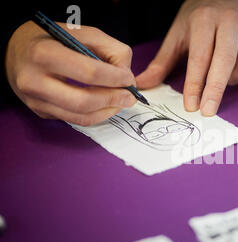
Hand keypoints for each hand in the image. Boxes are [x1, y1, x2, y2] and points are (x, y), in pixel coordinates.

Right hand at [5, 21, 136, 125]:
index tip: (129, 79)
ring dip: (108, 112)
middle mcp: (34, 81)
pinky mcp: (41, 112)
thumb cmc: (53, 40)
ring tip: (121, 102)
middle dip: (113, 100)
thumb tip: (127, 77)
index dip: (115, 79)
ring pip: (81, 117)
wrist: (16, 52)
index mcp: (44, 54)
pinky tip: (106, 106)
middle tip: (130, 97)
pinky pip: (75, 120)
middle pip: (84, 101)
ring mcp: (36, 101)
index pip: (89, 73)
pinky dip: (96, 115)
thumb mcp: (82, 33)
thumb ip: (110, 49)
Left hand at [136, 0, 237, 115]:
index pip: (199, 57)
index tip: (191, 106)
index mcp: (204, 21)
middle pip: (225, 61)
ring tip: (224, 77)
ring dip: (235, 78)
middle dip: (216, 89)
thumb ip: (161, 63)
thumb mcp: (177, 34)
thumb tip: (142, 85)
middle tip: (208, 111)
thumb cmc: (198, 17)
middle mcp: (229, 23)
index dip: (195, 84)